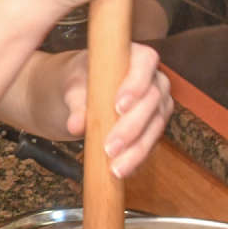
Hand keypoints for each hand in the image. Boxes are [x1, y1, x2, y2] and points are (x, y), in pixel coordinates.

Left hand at [59, 43, 171, 177]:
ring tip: (116, 168)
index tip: (119, 106)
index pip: (145, 62)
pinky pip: (150, 143)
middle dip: (132, 127)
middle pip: (153, 100)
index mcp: (135, 56)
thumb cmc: (76, 81)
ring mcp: (156, 105)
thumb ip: (76, 101)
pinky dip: (137, 159)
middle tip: (111, 147)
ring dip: (137, 150)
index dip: (136, 84)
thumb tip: (77, 125)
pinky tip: (123, 172)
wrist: (75, 95)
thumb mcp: (71, 85)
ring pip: (155, 126)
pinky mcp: (152, 127)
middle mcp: (152, 79)